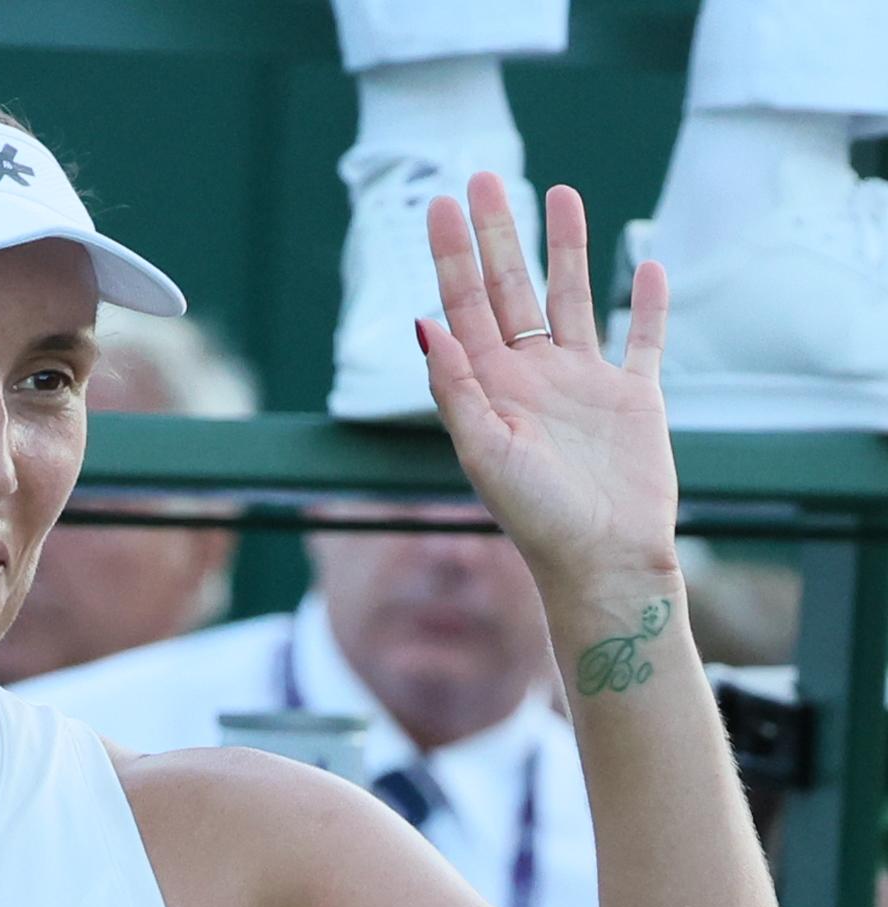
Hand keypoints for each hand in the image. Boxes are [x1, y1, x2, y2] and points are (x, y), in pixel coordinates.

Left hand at [420, 175, 679, 599]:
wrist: (602, 562)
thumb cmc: (535, 518)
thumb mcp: (484, 451)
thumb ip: (455, 387)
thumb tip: (424, 321)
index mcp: (490, 387)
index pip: (463, 305)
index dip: (452, 254)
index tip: (440, 202)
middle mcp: (532, 376)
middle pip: (511, 288)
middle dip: (499, 234)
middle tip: (484, 176)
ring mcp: (583, 383)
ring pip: (573, 298)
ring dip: (567, 249)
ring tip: (561, 193)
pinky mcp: (633, 398)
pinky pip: (642, 339)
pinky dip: (648, 303)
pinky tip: (647, 260)